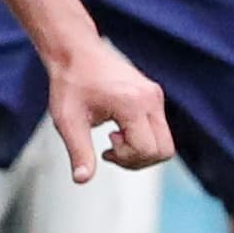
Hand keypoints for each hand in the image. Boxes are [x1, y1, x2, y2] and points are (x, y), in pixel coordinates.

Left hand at [43, 37, 173, 181]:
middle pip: (164, 150)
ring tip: (114, 138)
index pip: (147, 149)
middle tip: (111, 148)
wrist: (76, 53)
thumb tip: (82, 179)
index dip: (126, 158)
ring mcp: (155, 96)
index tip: (104, 149)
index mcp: (132, 104)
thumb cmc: (70, 83)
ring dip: (141, 150)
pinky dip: (142, 138)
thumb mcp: (68, 121)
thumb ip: (79, 151)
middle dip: (138, 159)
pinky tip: (118, 129)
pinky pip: (160, 130)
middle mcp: (151, 99)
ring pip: (165, 142)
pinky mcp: (154, 96)